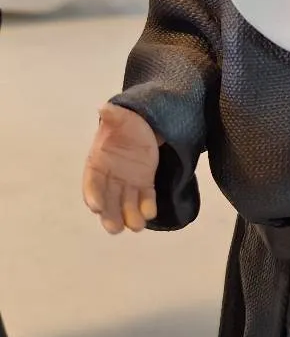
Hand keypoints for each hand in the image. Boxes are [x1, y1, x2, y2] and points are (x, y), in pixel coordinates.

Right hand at [82, 103, 159, 233]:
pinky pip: (145, 197)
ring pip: (125, 203)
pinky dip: (147, 206)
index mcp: (98, 162)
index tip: (96, 206)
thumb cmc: (127, 121)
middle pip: (107, 200)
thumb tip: (104, 107)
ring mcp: (127, 182)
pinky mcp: (144, 183)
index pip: (92, 182)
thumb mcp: (120, 116)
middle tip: (114, 228)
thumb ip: (112, 115)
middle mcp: (110, 177)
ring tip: (136, 227)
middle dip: (110, 215)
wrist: (145, 125)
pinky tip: (151, 213)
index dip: (92, 194)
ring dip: (130, 216)